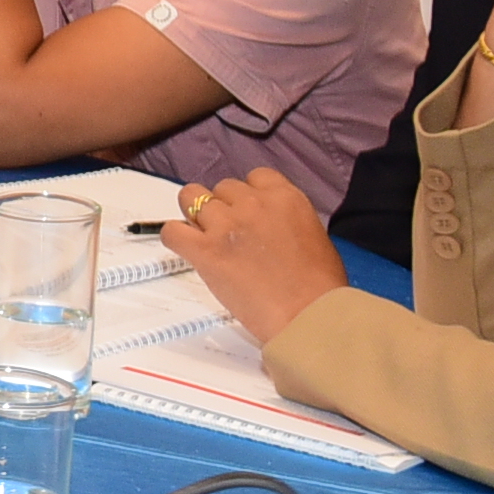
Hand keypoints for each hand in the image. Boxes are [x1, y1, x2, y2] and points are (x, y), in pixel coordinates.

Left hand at [156, 168, 346, 341]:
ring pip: (192, 198)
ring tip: (206, 239)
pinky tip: (188, 250)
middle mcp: (252, 203)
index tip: (249, 214)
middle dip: (224, 207)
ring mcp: (225, 224)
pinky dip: (176, 238)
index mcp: (284, 197)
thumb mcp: (313, 236)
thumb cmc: (320, 287)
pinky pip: (172, 231)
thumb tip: (268, 226)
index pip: (254, 177)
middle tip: (231, 235)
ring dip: (196, 217)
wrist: (308, 316)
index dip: (248, 196)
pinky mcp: (204, 249)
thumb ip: (285, 220)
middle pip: (222, 187)